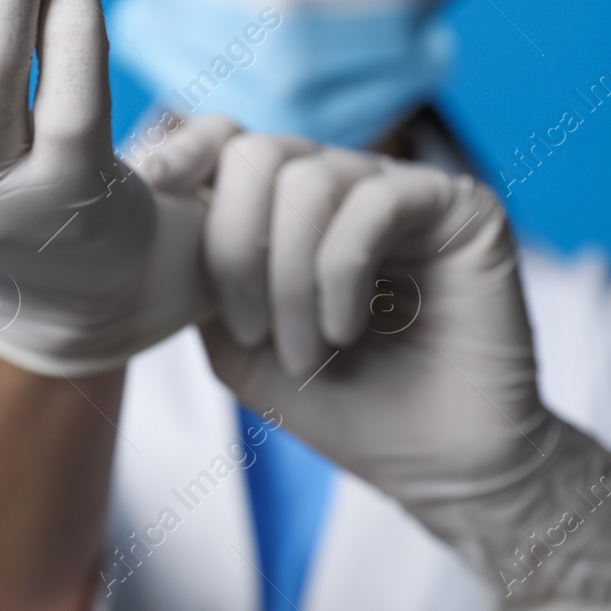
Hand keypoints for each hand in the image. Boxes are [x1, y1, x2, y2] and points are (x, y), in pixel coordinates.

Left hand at [155, 132, 610, 610]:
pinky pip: (374, 202)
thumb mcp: (237, 343)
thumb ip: (198, 273)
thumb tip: (156, 215)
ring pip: (310, 179)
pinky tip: (345, 330)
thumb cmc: (339, 406)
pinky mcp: (460, 205)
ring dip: (290, 278)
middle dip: (235, 247)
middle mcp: (346, 181)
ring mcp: (402, 187)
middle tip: (250, 331)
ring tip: (303, 350)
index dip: (183, 158)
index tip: (150, 198)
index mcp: (291, 203)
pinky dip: (340, 273)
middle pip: (258, 153)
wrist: (436, 467)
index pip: (226, 143)